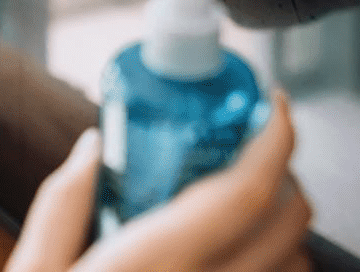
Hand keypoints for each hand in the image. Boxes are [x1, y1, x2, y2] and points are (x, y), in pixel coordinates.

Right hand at [4, 90, 311, 271]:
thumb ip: (62, 206)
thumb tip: (91, 146)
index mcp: (151, 266)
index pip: (246, 192)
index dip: (277, 137)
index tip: (277, 105)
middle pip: (291, 224)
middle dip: (286, 173)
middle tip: (252, 152)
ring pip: (298, 268)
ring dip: (285, 230)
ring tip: (244, 214)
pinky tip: (239, 262)